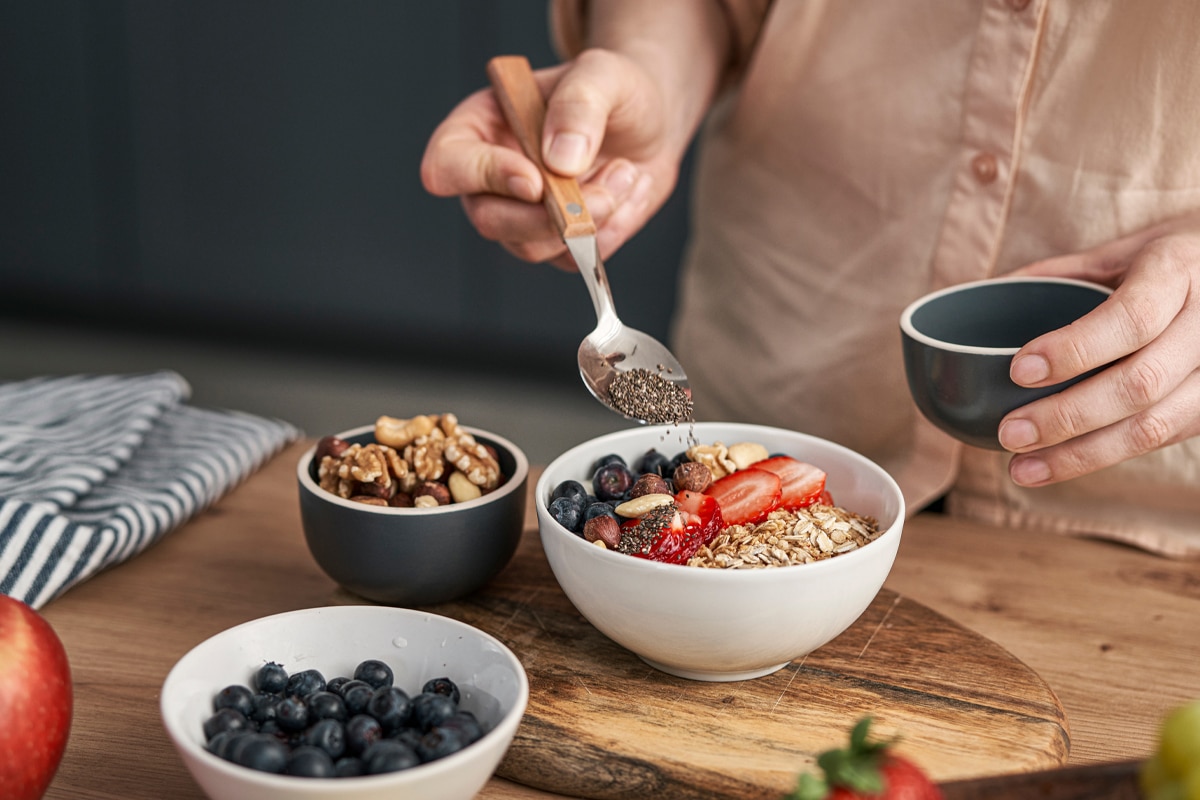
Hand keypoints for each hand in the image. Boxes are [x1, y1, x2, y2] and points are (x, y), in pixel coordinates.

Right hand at [420, 50, 682, 270]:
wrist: (649, 123)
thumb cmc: (612, 91)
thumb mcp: (602, 75)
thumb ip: (578, 106)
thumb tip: (559, 161)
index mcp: (479, 128)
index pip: (446, 165)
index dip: (484, 177)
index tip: (535, 181)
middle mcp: (490, 179)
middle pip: (488, 220)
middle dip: (548, 216)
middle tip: (603, 194)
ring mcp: (521, 216)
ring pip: (532, 246)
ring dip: (589, 220)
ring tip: (626, 172)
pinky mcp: (557, 242)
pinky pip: (571, 258)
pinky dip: (610, 231)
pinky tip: (628, 191)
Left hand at [998, 211, 1199, 484]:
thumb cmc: (1168, 261)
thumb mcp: (1122, 251)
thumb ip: (1061, 273)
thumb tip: (984, 293)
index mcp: (1179, 270)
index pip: (1132, 318)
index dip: (1075, 349)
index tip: (1018, 370)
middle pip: (1140, 383)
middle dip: (1068, 416)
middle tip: (1009, 433)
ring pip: (1154, 426)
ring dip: (1081, 454)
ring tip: (1022, 468)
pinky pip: (1161, 440)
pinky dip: (1104, 455)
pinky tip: (1058, 465)